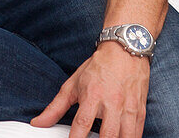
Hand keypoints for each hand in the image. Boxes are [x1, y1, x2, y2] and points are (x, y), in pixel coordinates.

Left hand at [31, 43, 150, 137]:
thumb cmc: (98, 67)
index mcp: (92, 95)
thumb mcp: (73, 84)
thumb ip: (55, 107)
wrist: (125, 49)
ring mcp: (128, 107)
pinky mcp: (140, 110)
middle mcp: (112, 102)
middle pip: (108, 134)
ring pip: (126, 136)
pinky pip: (138, 132)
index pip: (82, 123)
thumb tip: (38, 123)